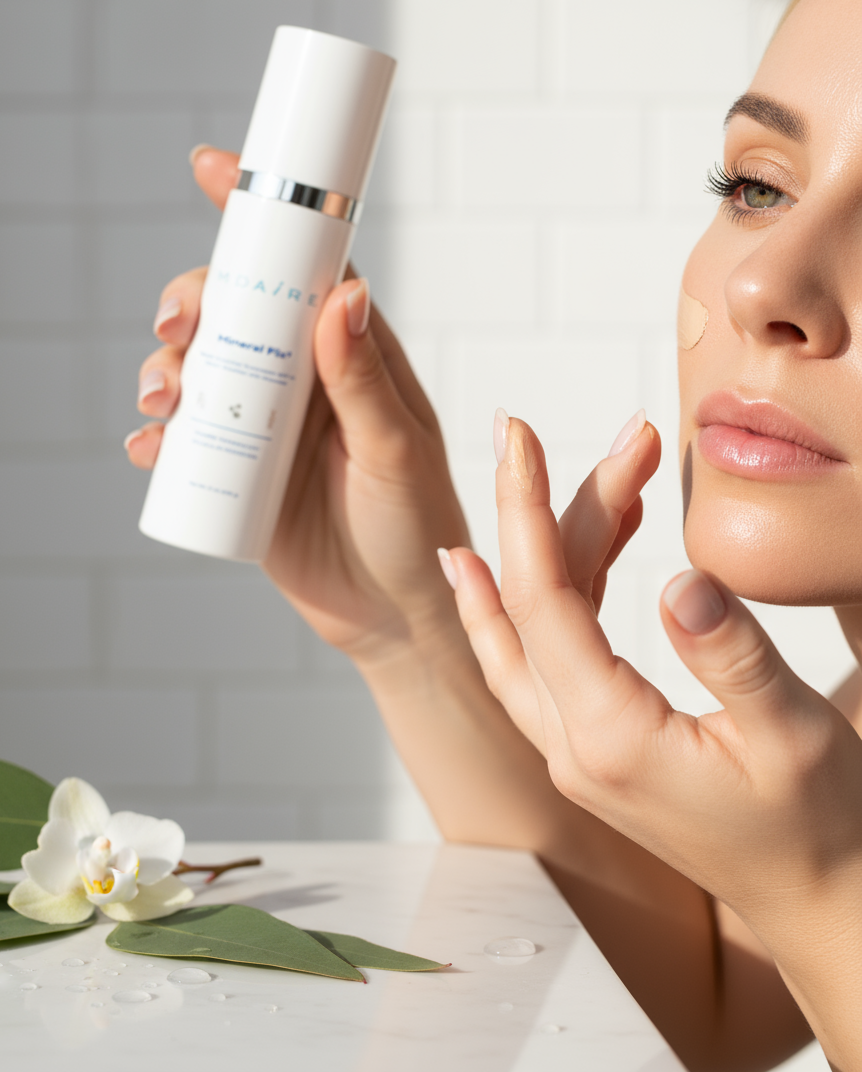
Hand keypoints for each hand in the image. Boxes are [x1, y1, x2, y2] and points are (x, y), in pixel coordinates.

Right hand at [126, 147, 468, 663]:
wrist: (393, 615)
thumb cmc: (416, 528)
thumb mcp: (396, 452)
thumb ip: (365, 381)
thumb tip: (342, 293)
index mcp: (353, 354)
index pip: (305, 268)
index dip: (260, 218)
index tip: (212, 169)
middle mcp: (305, 379)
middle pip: (235, 313)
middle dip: (192, 306)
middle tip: (174, 332)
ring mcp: (267, 425)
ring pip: (201, 370)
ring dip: (165, 370)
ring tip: (161, 400)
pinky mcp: (238, 473)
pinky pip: (186, 441)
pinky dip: (159, 437)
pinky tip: (150, 448)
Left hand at [442, 411, 861, 948]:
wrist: (823, 906)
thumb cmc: (822, 828)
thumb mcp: (794, 737)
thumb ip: (733, 656)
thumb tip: (680, 578)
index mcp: (611, 739)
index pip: (542, 601)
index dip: (527, 508)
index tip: (518, 434)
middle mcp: (572, 748)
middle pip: (528, 606)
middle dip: (547, 511)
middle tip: (579, 438)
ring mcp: (574, 755)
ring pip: (524, 634)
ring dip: (543, 551)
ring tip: (583, 477)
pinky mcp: (592, 754)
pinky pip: (538, 664)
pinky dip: (536, 602)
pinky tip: (533, 560)